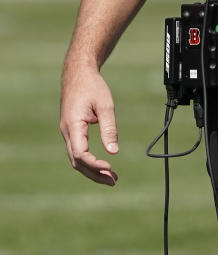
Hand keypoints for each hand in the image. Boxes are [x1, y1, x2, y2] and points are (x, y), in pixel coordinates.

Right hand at [60, 65, 118, 185]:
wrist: (78, 73)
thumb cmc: (92, 86)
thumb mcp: (105, 105)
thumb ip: (109, 128)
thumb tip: (113, 152)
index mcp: (73, 125)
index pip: (80, 153)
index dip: (94, 164)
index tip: (110, 167)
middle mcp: (67, 132)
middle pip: (76, 162)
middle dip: (94, 174)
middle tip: (114, 181)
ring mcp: (67, 132)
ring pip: (76, 159)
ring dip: (92, 170)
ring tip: (111, 178)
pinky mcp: (71, 131)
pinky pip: (77, 151)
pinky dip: (88, 161)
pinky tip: (102, 166)